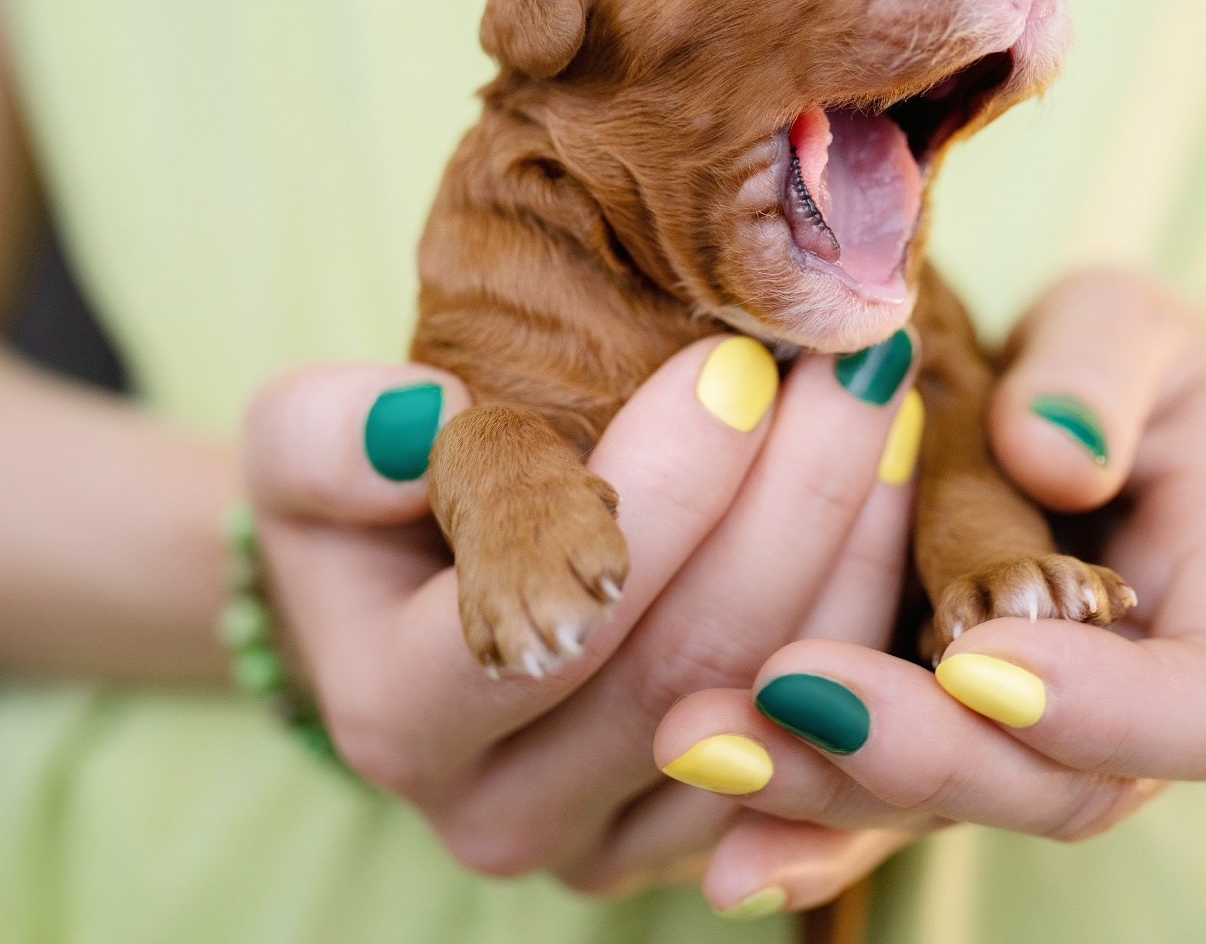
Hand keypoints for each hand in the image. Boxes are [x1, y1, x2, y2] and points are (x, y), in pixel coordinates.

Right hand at [239, 330, 924, 895]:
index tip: (735, 363)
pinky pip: (828, 742)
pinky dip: (872, 617)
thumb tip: (424, 417)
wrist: (406, 604)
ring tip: (887, 407)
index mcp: (399, 718)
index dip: (659, 491)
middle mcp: (506, 813)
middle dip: (791, 503)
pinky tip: (898, 498)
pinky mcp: (710, 837)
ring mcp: (618, 843)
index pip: (551, 614)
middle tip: (851, 365)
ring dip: (852, 546)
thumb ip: (334, 433)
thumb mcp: (307, 445)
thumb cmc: (367, 503)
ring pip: (777, 709)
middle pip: (686, 668)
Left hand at [654, 271, 1205, 912]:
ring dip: (824, 788)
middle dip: (924, 752)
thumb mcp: (1132, 328)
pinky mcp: (942, 752)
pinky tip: (714, 847)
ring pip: (951, 811)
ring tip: (700, 735)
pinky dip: (799, 827)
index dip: (1109, 707)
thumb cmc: (1131, 370)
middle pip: (1061, 789)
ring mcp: (1035, 755)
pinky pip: (880, 808)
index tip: (983, 653)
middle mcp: (1139, 724)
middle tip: (795, 689)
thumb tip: (1046, 451)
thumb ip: (1103, 372)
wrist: (1107, 433)